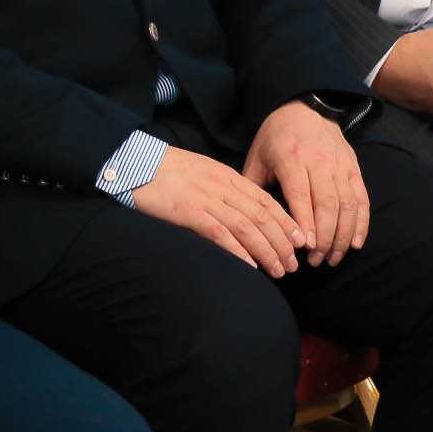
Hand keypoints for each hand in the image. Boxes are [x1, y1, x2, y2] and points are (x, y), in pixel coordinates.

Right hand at [132, 146, 303, 275]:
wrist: (133, 161)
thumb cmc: (164, 170)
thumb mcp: (200, 173)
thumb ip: (221, 189)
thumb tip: (240, 212)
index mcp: (226, 175)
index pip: (265, 200)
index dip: (285, 222)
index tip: (299, 241)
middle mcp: (221, 186)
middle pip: (261, 216)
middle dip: (281, 242)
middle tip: (293, 265)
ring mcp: (205, 198)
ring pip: (246, 226)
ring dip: (266, 250)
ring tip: (278, 270)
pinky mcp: (187, 210)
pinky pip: (219, 232)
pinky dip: (237, 250)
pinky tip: (249, 266)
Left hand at [243, 101, 368, 266]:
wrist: (304, 108)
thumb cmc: (275, 138)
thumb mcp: (257, 156)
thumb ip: (252, 187)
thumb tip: (244, 220)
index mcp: (291, 158)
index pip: (301, 194)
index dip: (305, 222)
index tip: (305, 247)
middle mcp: (319, 161)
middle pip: (328, 204)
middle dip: (324, 237)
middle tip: (316, 261)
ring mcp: (339, 165)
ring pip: (347, 205)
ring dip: (342, 236)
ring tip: (332, 258)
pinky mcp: (353, 168)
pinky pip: (362, 199)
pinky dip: (361, 223)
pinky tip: (354, 244)